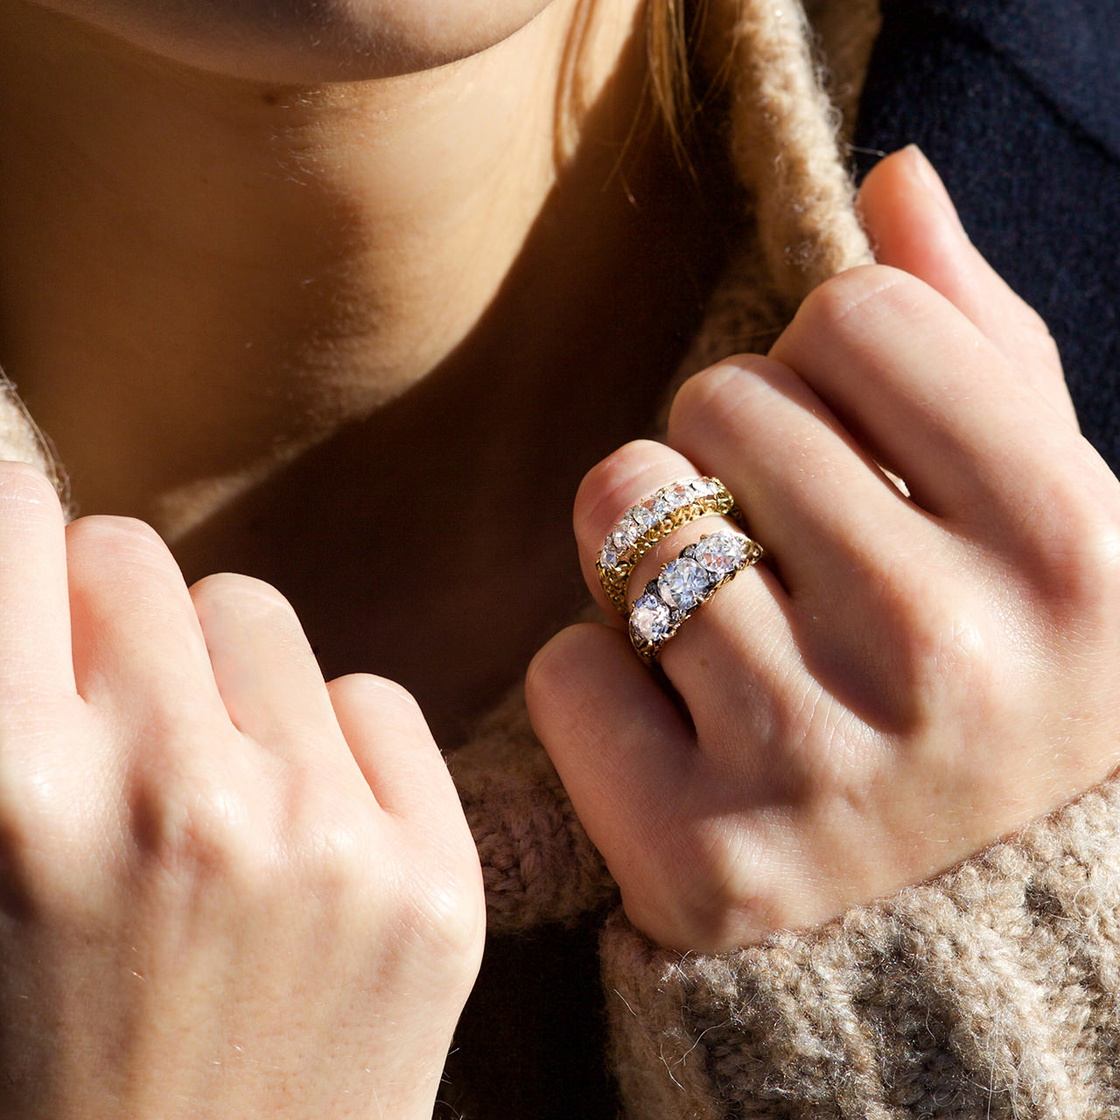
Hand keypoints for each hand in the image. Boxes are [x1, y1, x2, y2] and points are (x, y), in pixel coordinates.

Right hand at [0, 480, 483, 1118]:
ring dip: (218, 679)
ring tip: (203, 794)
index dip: (17, 538)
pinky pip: (372, 699)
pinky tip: (299, 841)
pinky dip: (330, 745)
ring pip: (256, 615)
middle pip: (139, 561)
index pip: (20, 525)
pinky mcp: (433, 882)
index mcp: (10, 793)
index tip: (30, 570)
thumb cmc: (31, 1076)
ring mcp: (324, 840)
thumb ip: (7, 721)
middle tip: (109, 719)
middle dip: (110, 621)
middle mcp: (180, 800)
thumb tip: (36, 573)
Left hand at [527, 146, 1119, 952]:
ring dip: (643, 546)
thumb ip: (981, 344)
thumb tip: (899, 179)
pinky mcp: (698, 856)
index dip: (827, 363)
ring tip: (718, 623)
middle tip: (776, 544)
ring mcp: (819, 766)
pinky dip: (598, 675)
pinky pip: (565, 663)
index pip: (859, 317)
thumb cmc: (993, 694)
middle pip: (721, 399)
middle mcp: (951, 658)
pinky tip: (671, 726)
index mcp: (1074, 552)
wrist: (950, 936)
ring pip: (624, 511)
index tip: (846, 436)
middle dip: (727, 448)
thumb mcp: (1040, 525)